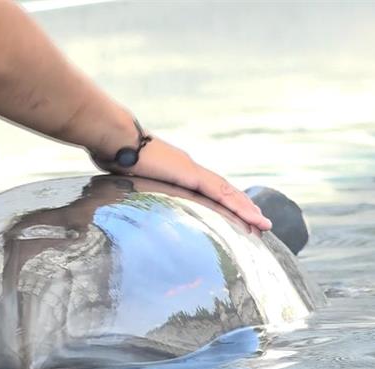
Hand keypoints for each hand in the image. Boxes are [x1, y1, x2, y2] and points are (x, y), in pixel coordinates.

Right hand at [92, 137, 272, 230]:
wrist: (114, 138)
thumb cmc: (112, 155)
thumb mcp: (123, 179)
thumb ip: (128, 188)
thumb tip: (112, 201)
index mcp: (175, 172)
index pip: (204, 190)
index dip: (221, 202)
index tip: (233, 216)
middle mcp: (188, 170)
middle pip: (221, 192)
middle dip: (239, 208)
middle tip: (257, 224)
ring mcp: (191, 171)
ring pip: (226, 193)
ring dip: (246, 209)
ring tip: (262, 225)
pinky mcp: (191, 174)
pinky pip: (220, 193)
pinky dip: (238, 205)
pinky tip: (252, 217)